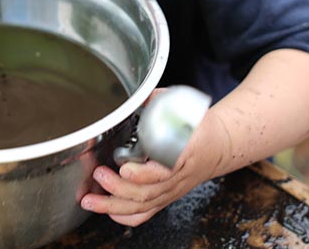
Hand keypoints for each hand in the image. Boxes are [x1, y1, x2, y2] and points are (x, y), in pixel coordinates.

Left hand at [80, 107, 228, 226]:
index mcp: (186, 151)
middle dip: (119, 188)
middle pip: (149, 191)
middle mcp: (178, 176)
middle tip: (100, 174)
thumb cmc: (199, 127)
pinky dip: (125, 215)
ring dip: (114, 205)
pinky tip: (107, 210)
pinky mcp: (165, 197)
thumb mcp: (183, 107)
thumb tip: (133, 92)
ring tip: (90, 199)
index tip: (124, 168)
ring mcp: (171, 189)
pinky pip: (146, 213)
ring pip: (144, 205)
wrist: (218, 146)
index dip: (144, 174)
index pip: (166, 169)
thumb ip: (156, 100)